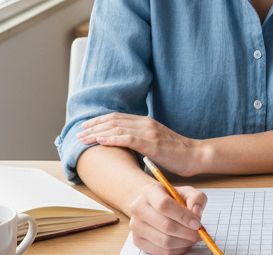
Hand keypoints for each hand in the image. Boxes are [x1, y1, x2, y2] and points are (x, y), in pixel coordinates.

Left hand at [78, 113, 201, 175]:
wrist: (195, 155)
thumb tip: (124, 146)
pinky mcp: (151, 143)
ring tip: (83, 139)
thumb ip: (140, 140)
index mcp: (145, 122)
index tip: (85, 127)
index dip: (99, 121)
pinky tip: (100, 141)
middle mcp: (145, 123)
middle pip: (113, 121)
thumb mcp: (155, 142)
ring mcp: (148, 132)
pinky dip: (111, 139)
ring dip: (97, 133)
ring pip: (117, 129)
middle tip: (78, 133)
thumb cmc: (176, 153)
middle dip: (93, 126)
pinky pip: (127, 139)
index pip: (117, 118)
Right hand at [128, 182, 207, 254]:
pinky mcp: (137, 240)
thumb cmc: (170, 199)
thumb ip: (196, 198)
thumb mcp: (186, 192)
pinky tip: (183, 243)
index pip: (164, 205)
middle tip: (199, 234)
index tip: (197, 224)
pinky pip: (161, 251)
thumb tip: (196, 212)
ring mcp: (136, 226)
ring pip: (164, 241)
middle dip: (187, 232)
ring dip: (184, 242)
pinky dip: (177, 250)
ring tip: (192, 238)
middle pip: (165, 225)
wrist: (152, 205)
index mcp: (150, 191)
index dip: (183, 216)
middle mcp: (138, 208)